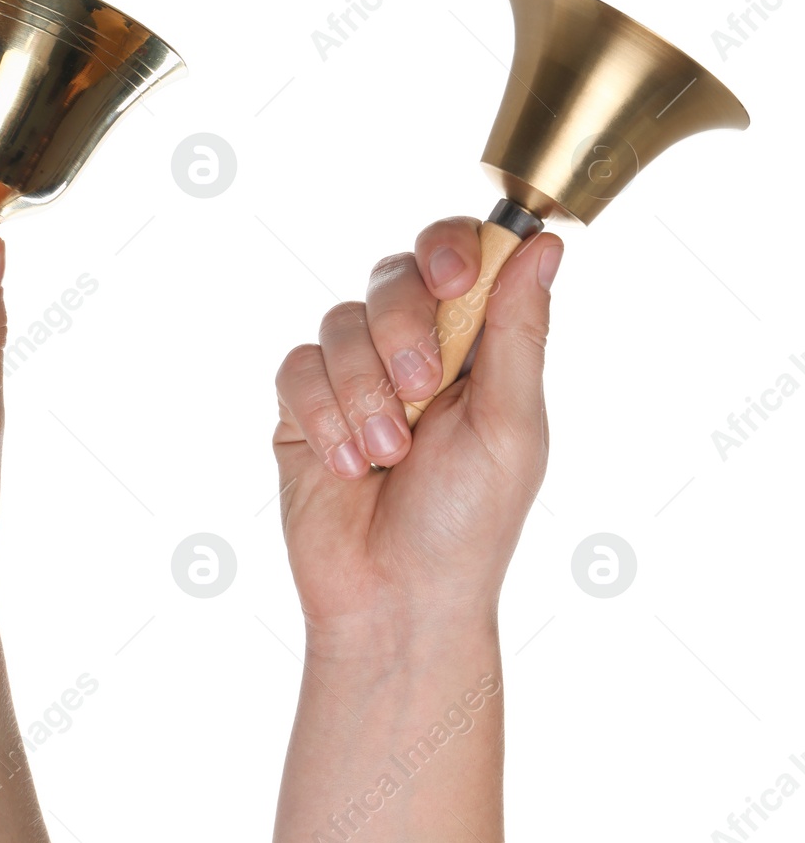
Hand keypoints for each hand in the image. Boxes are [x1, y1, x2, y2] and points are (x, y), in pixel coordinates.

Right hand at [272, 217, 563, 653]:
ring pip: (339, 323)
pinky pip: (296, 370)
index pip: (458, 256)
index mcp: (475, 347)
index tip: (456, 280)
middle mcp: (411, 351)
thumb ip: (519, 331)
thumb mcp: (511, 426)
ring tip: (386, 456)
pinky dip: (324, 415)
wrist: (397, 599)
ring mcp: (352, 378)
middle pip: (392, 277)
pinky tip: (347, 466)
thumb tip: (545, 243)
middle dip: (403, 329)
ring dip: (364, 390)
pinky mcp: (301, 410)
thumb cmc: (469, 524)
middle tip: (420, 390)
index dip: (450, 248)